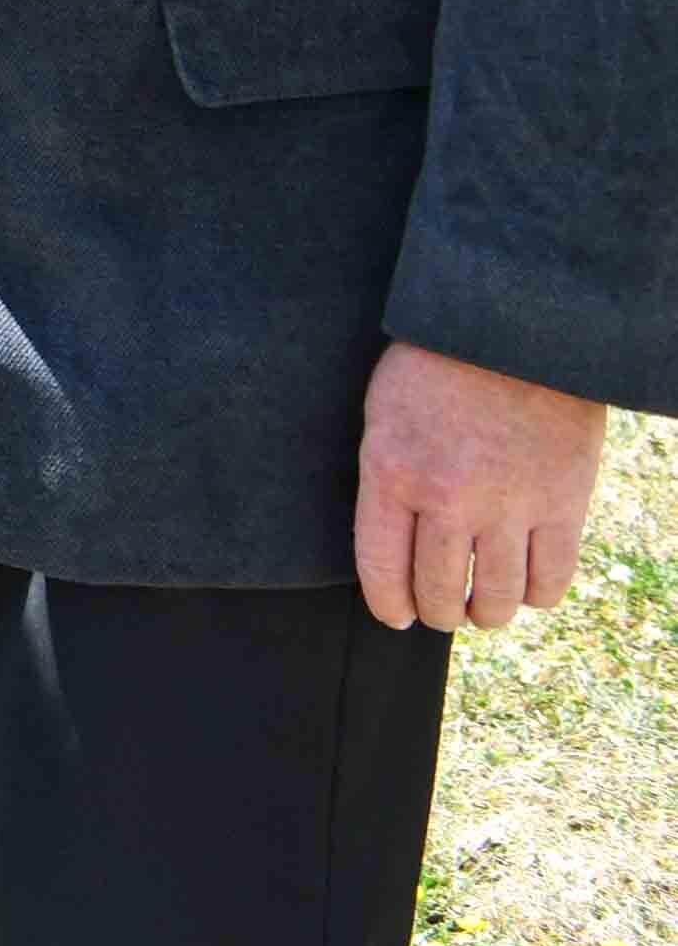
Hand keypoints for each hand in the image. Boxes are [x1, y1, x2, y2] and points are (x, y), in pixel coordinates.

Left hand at [355, 341, 608, 632]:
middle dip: (437, 612)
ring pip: (498, 600)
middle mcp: (449, 499)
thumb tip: (395, 545)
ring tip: (483, 606)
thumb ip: (389, 480)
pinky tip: (527, 587)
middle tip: (441, 609)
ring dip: (487, 613)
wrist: (515, 329)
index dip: (388, 604)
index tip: (395, 616)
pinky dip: (537, 596)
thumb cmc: (437, 366)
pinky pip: (552, 580)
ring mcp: (510, 505)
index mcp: (392, 473)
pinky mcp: (564, 504)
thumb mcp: (384, 415)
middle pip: (440, 592)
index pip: (381, 569)